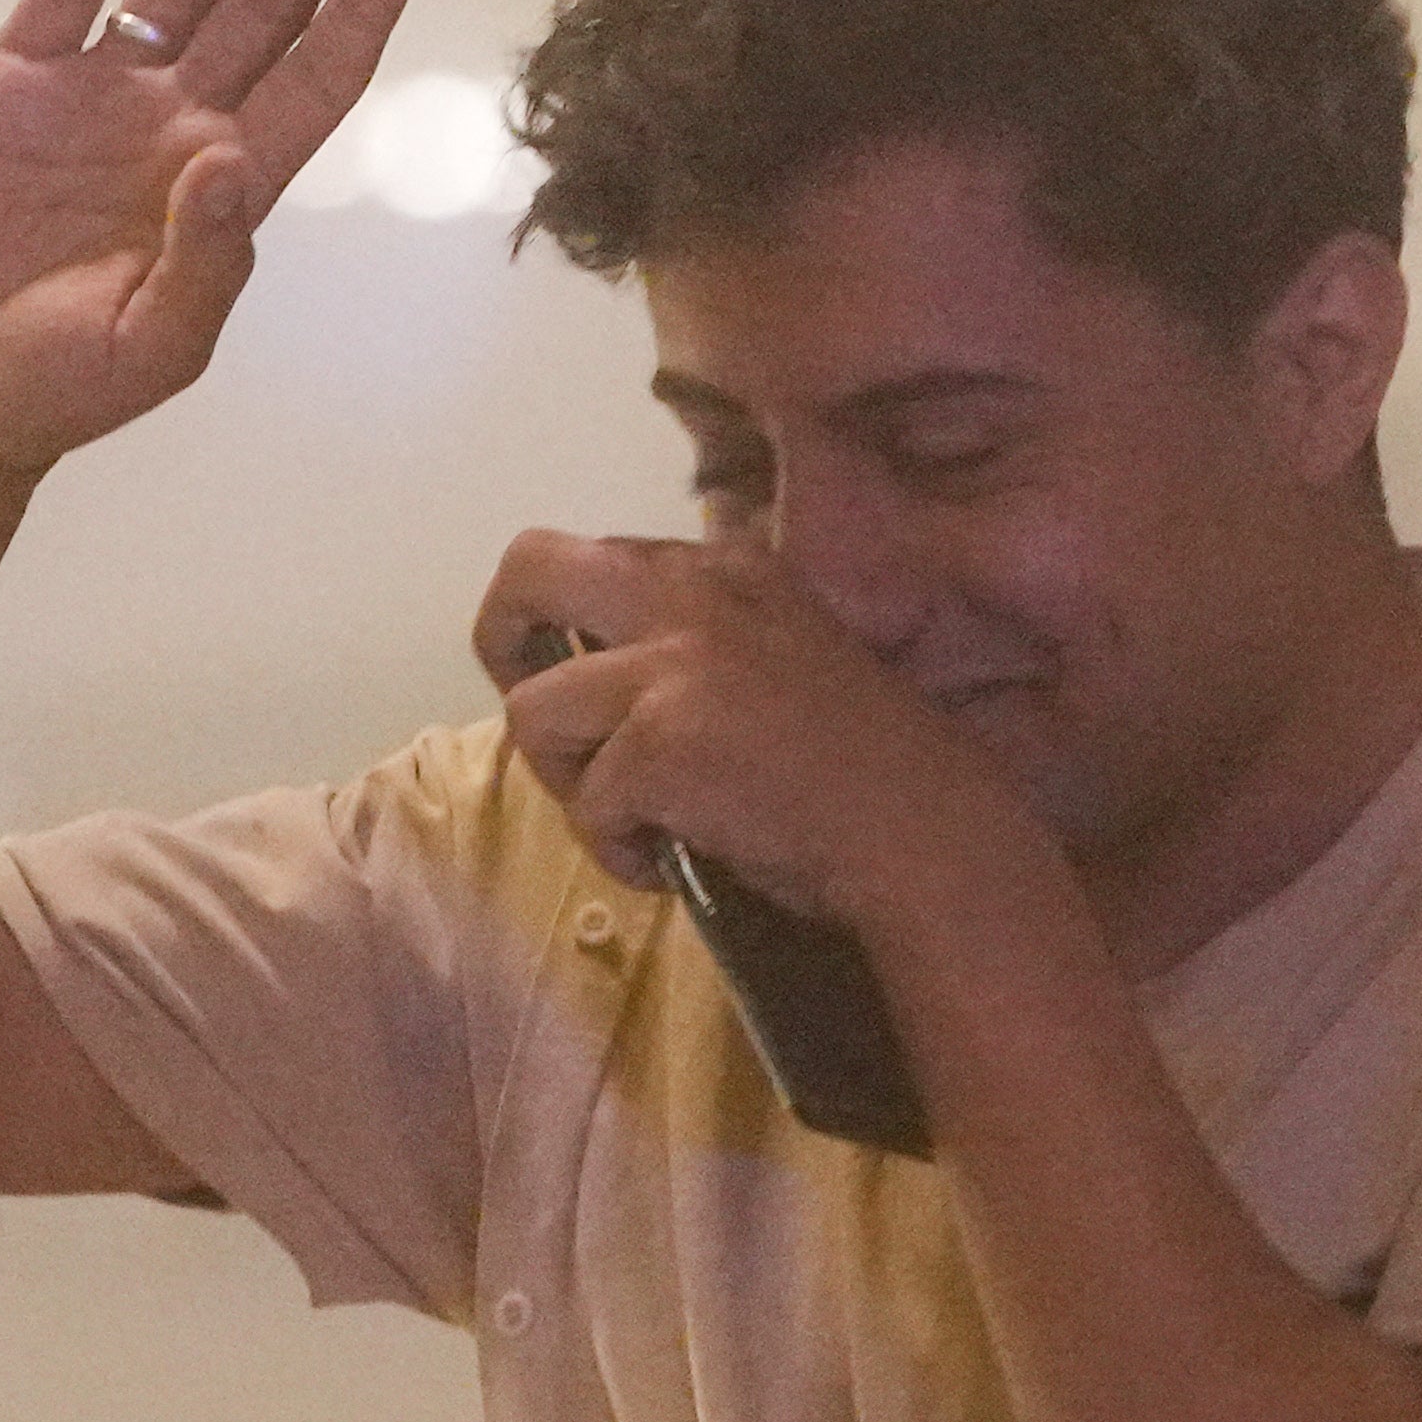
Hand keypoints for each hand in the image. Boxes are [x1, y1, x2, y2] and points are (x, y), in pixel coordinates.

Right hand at [0, 0, 424, 475]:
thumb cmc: (57, 386)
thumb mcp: (154, 348)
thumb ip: (204, 263)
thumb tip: (229, 158)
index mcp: (226, 185)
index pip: (317, 77)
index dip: (362, 6)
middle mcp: (174, 125)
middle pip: (265, 6)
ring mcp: (96, 98)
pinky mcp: (12, 84)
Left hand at [473, 530, 1041, 939]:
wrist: (920, 832)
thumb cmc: (863, 766)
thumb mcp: (789, 652)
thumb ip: (713, 639)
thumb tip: (621, 670)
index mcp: (726, 566)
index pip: (601, 557)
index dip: (572, 626)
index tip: (588, 681)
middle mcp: (689, 594)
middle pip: (528, 569)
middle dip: (501, 641)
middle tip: (542, 716)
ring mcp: (671, 664)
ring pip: (532, 713)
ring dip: (569, 783)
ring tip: (636, 823)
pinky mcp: (658, 743)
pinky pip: (587, 806)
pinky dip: (619, 853)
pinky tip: (675, 864)